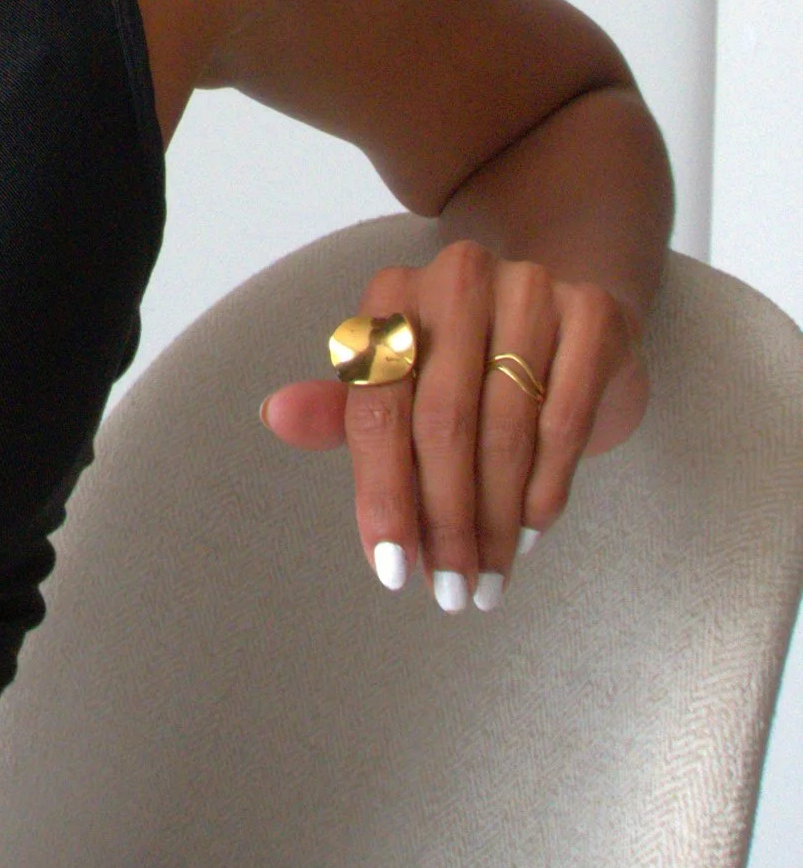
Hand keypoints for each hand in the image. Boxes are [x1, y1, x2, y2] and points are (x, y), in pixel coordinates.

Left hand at [259, 237, 648, 608]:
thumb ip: (345, 409)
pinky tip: (532, 529)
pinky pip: (564, 418)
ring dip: (496, 519)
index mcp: (393, 295)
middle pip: (441, 422)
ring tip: (490, 574)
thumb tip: (275, 415)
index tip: (390, 569)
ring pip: (505, 428)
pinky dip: (547, 486)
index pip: (377, 404)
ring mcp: (529, 288)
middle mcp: (457, 278)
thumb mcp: (403, 388)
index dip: (381, 493)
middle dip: (444, 520)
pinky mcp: (592, 313)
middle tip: (449, 588)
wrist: (570, 327)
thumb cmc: (470, 368)